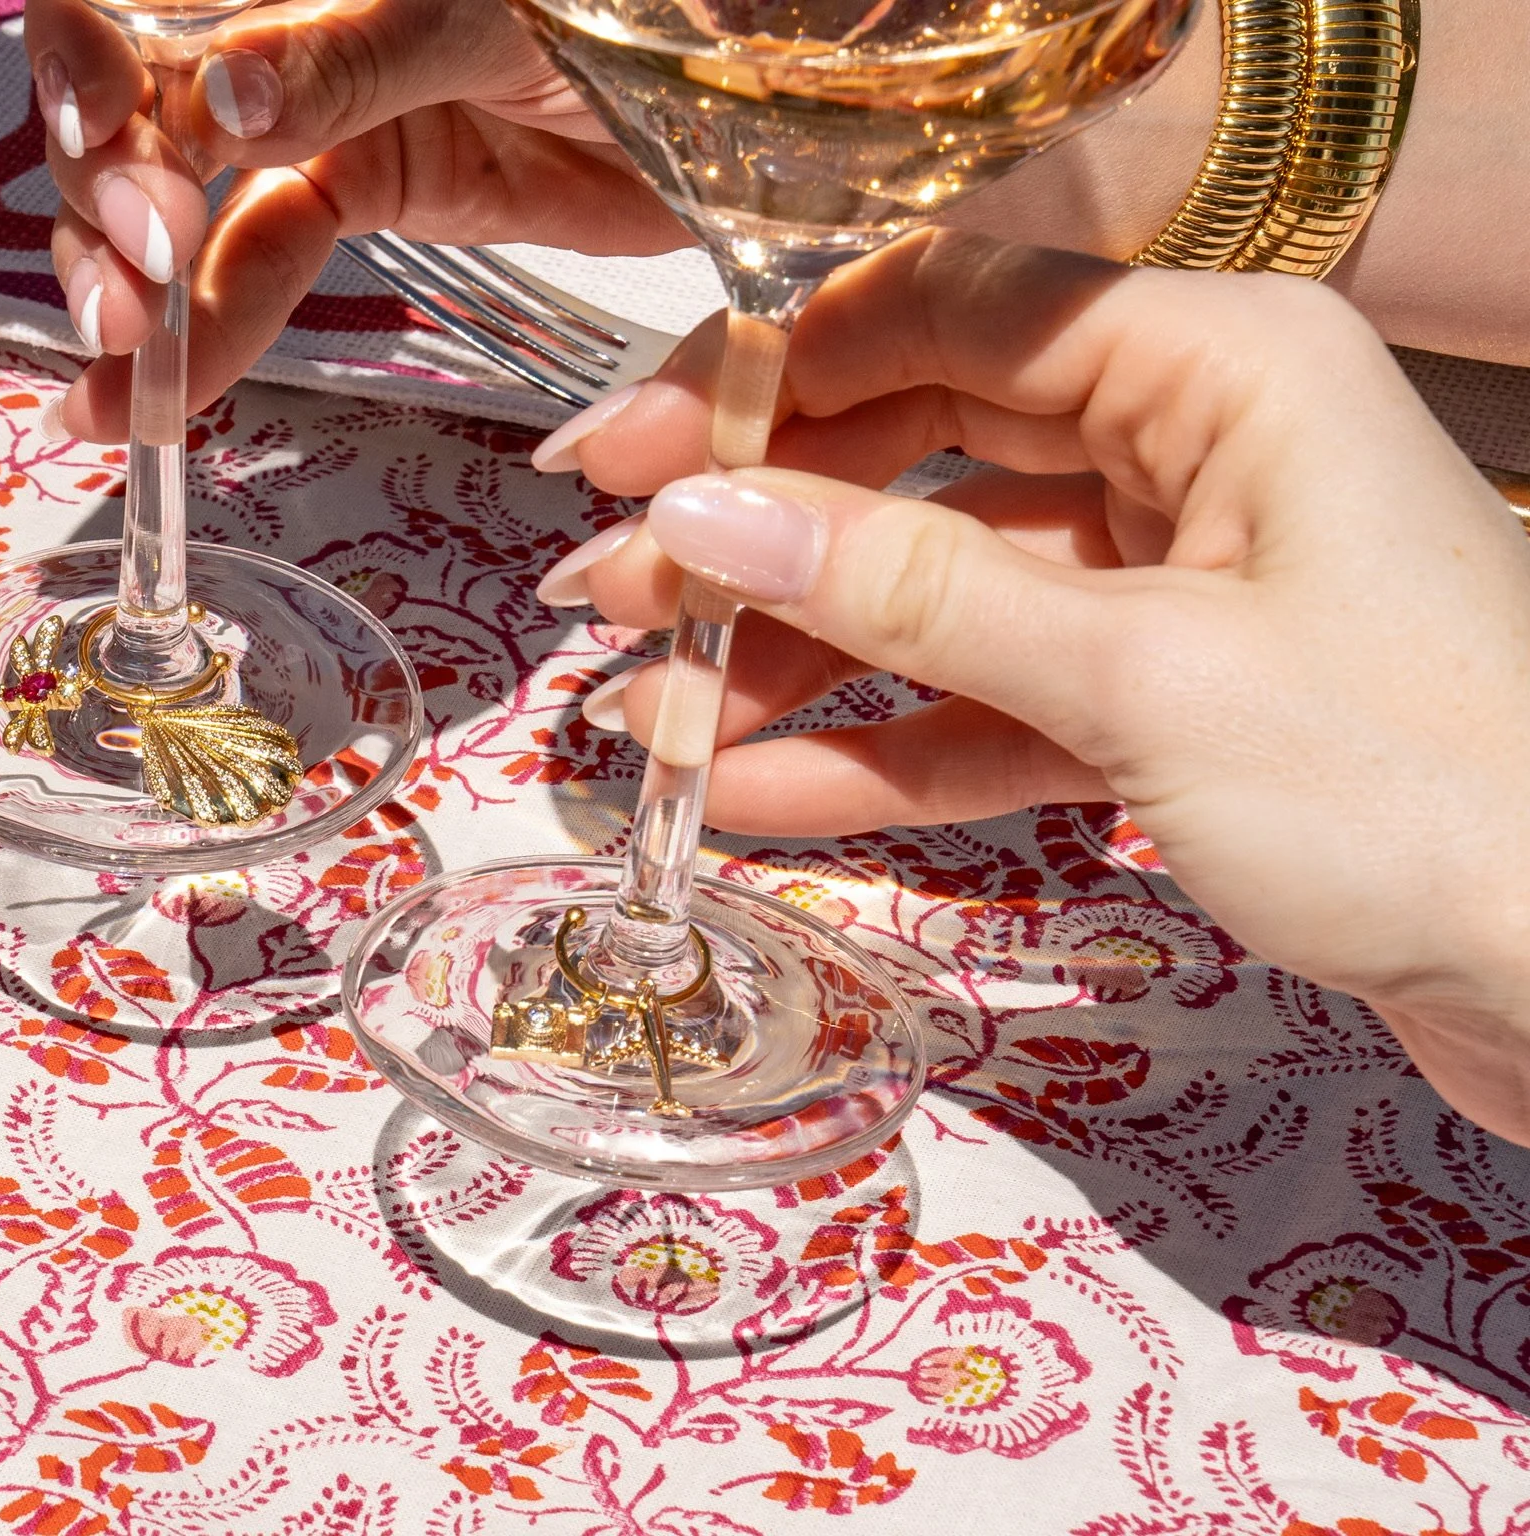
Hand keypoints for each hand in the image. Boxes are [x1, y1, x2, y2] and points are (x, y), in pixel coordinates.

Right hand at [22, 0, 689, 439]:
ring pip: (174, 199)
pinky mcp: (363, 192)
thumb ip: (354, 54)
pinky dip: (206, 336)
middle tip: (131, 303)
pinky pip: (259, 263)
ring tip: (118, 390)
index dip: (86, 70)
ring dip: (130, 293)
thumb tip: (221, 98)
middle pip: (126, 109)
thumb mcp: (490, 21)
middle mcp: (282, 28)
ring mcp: (316, 114)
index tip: (113, 154)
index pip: (128, 2)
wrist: (754, 86)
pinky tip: (147, 411)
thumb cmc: (634, 15)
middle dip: (103, 208)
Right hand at [541, 229, 1529, 1143]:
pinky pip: (989, 707)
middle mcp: (1194, 446)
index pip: (940, 316)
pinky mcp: (1172, 707)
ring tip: (642, 721)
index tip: (619, 452)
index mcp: (1217, 362)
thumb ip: (911, 592)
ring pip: (940, 595)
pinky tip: (746, 794)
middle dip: (754, 535)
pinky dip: (878, 750)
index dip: (759, 377)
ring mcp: (1180, 582)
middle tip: (603, 601)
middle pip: (920, 455)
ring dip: (791, 660)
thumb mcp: (1143, 676)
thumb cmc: (1430, 792)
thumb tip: (701, 512)